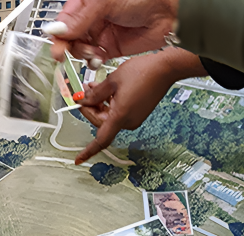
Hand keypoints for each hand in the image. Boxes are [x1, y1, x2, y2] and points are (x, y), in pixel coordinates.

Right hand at [48, 0, 180, 63]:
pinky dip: (92, 61)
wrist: (169, 12)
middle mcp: (91, 19)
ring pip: (80, 49)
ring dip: (81, 53)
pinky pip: (94, 58)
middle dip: (67, 46)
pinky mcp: (111, 48)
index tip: (57, 45)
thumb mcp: (104, 2)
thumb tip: (58, 30)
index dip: (58, 34)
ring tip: (91, 52)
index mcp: (86, 4)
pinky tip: (97, 58)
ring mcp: (101, 34)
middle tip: (66, 53)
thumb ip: (80, 18)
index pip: (64, 20)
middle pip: (69, 37)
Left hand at [73, 47, 206, 164]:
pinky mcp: (138, 112)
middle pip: (101, 123)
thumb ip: (94, 94)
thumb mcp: (112, 81)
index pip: (101, 139)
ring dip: (98, 104)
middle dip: (90, 109)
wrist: (164, 69)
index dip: (88, 151)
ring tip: (92, 87)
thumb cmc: (142, 73)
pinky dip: (109, 104)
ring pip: (109, 117)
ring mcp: (134, 118)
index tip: (78, 159)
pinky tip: (105, 90)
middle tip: (82, 94)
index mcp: (120, 116)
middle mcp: (128, 121)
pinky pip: (118, 112)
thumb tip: (83, 101)